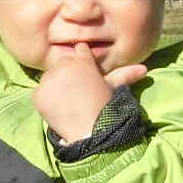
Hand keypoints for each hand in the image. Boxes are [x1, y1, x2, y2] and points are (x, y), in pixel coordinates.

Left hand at [31, 60, 146, 144]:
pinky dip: (46, 100)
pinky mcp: (38, 94)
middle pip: (63, 64)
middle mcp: (65, 65)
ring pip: (50, 78)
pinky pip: (39, 93)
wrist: (90, 132)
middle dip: (68, 74)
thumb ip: (125, 75)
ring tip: (68, 102)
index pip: (80, 50)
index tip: (85, 73)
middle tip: (77, 92)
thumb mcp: (113, 89)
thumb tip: (144, 68)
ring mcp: (49, 79)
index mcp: (84, 61)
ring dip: (56, 86)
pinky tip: (58, 108)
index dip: (82, 60)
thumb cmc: (105, 109)